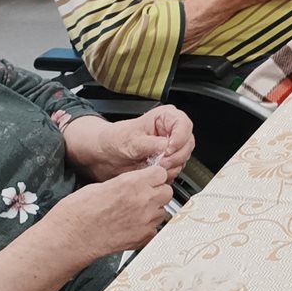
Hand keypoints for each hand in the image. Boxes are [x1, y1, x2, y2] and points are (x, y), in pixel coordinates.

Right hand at [51, 162, 174, 262]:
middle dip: (156, 192)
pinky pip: (154, 229)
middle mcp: (144, 201)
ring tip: (133, 213)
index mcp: (133, 183)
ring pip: (162, 211)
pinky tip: (131, 227)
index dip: (154, 176)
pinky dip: (146, 228)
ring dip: (152, 210)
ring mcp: (146, 221)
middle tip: (142, 196)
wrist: (70, 237)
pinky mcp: (143, 238)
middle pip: (166, 191)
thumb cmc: (78, 212)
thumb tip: (134, 182)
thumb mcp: (101, 185)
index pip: (161, 173)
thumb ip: (125, 182)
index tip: (148, 179)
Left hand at [63, 109, 194, 181]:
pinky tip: (153, 171)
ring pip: (183, 158)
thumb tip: (166, 148)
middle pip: (187, 143)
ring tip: (153, 167)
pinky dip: (167, 174)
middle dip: (175, 156)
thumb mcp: (131, 140)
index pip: (184, 125)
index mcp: (165, 117)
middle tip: (160, 163)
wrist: (104, 154)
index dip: (179, 139)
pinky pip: (176, 169)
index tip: (168, 150)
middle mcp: (171, 131)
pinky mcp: (168, 161)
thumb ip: (151, 144)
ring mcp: (171, 147)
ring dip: (170, 167)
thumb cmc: (114, 140)